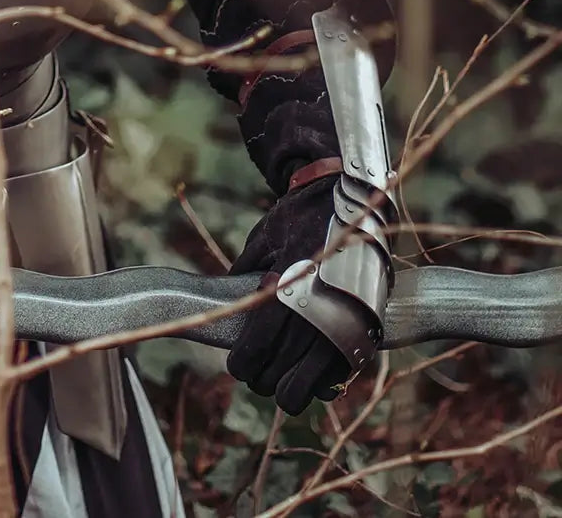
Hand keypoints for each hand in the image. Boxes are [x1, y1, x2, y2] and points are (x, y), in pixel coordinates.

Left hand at [227, 174, 352, 414]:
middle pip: (275, 375)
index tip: (238, 364)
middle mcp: (313, 313)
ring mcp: (341, 327)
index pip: (255, 348)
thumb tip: (224, 293)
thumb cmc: (302, 216)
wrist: (353, 201)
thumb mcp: (264, 237)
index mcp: (284, 288)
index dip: (241, 365)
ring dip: (287, 388)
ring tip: (281, 374)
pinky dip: (318, 384)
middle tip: (256, 367)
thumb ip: (245, 270)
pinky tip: (308, 371)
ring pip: (304, 388)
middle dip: (260, 378)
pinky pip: (335, 381)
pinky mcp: (364, 334)